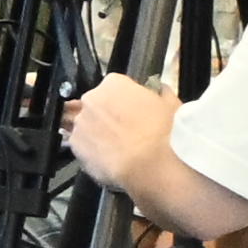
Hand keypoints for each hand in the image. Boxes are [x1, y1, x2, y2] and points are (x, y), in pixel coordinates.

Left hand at [61, 71, 177, 201]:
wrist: (152, 164)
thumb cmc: (165, 132)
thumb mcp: (172, 105)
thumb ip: (161, 93)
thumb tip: (160, 90)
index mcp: (114, 83)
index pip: (114, 86)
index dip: (125, 100)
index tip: (134, 111)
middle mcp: (91, 99)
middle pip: (96, 104)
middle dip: (107, 115)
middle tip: (126, 130)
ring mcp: (80, 123)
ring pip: (87, 125)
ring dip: (98, 133)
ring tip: (118, 147)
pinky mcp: (74, 147)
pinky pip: (82, 146)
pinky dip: (92, 151)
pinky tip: (109, 158)